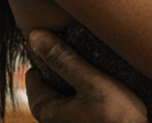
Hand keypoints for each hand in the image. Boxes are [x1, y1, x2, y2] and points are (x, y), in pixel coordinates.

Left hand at [26, 29, 147, 122]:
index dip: (40, 63)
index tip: (49, 48)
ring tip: (90, 69)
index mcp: (50, 113)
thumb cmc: (117, 118)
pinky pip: (81, 110)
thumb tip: (35, 36)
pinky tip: (103, 92)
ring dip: (74, 87)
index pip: (34, 83)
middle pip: (50, 94)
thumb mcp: (91, 82)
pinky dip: (86, 98)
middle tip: (71, 54)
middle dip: (58, 74)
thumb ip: (64, 60)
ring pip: (67, 102)